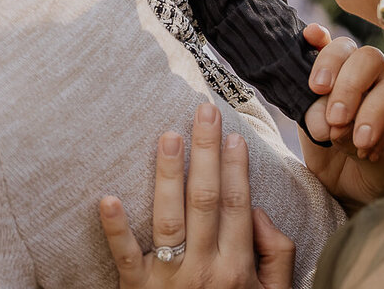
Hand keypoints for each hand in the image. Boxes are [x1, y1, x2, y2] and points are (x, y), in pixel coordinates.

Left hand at [99, 103, 295, 288]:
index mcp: (237, 267)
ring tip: (167, 136)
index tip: (232, 135)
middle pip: (206, 199)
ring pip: (169, 218)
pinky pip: (125, 257)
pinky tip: (107, 198)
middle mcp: (204, 268)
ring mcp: (168, 279)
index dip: (235, 168)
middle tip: (202, 112)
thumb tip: (259, 212)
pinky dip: (115, 228)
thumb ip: (276, 254)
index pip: (236, 204)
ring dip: (167, 175)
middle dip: (206, 152)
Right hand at [298, 24, 383, 209]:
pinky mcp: (320, 84)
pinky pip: (320, 50)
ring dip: (328, 67)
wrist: (352, 188)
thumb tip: (335, 126)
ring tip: (316, 92)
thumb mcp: (382, 174)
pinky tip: (311, 35)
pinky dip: (316, 40)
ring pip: (344, 50)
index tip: (361, 144)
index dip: (375, 113)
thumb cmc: (375, 179)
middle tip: (336, 120)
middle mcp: (378, 87)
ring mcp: (348, 81)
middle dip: (349, 87)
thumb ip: (364, 149)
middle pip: (370, 60)